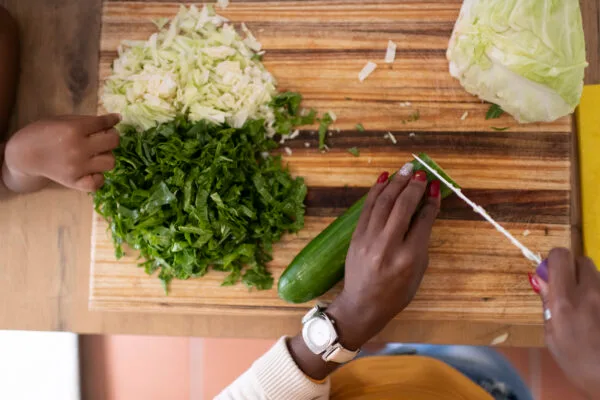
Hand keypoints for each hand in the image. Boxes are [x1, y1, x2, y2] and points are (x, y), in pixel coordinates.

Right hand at [2, 114, 120, 192]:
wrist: (25, 155)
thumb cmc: (45, 133)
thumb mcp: (64, 120)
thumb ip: (89, 121)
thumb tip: (116, 119)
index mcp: (74, 129)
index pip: (104, 123)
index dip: (111, 121)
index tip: (113, 121)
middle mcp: (78, 149)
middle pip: (113, 142)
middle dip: (111, 138)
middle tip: (102, 138)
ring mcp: (77, 167)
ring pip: (110, 162)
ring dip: (106, 156)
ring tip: (95, 154)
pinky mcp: (75, 182)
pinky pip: (99, 182)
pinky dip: (99, 176)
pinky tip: (92, 170)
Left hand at [288, 165, 440, 379]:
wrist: (362, 305)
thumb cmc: (396, 293)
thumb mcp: (417, 270)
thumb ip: (421, 240)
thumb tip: (424, 209)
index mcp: (409, 258)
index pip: (423, 220)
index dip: (430, 201)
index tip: (435, 187)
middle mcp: (388, 246)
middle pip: (402, 207)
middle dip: (413, 186)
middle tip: (421, 172)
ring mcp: (368, 240)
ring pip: (383, 203)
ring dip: (395, 183)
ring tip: (406, 168)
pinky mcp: (355, 237)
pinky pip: (367, 208)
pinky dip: (376, 191)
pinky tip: (384, 178)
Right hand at [532, 249, 599, 397]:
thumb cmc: (576, 363)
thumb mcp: (552, 335)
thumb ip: (548, 302)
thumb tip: (542, 279)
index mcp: (566, 301)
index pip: (561, 256)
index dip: (554, 260)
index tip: (550, 275)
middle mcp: (591, 293)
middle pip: (582, 260)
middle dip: (572, 270)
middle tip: (567, 290)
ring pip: (596, 275)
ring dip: (587, 283)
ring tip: (585, 308)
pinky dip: (598, 297)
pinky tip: (597, 317)